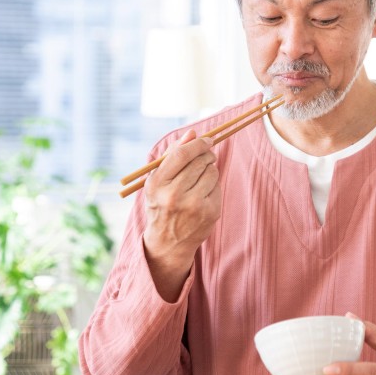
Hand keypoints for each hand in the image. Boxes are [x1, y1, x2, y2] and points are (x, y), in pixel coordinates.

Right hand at [142, 129, 221, 301]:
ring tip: (200, 177)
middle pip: (200, 161)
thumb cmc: (161, 204)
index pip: (182, 154)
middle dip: (206, 154)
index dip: (197, 143)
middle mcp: (174, 195)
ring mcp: (194, 205)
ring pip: (212, 171)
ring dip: (210, 168)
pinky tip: (203, 192)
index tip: (207, 139)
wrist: (167, 242)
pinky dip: (213, 184)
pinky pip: (218, 185)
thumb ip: (172, 154)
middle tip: (206, 155)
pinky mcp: (210, 212)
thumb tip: (192, 133)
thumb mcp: (157, 180)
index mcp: (157, 184)